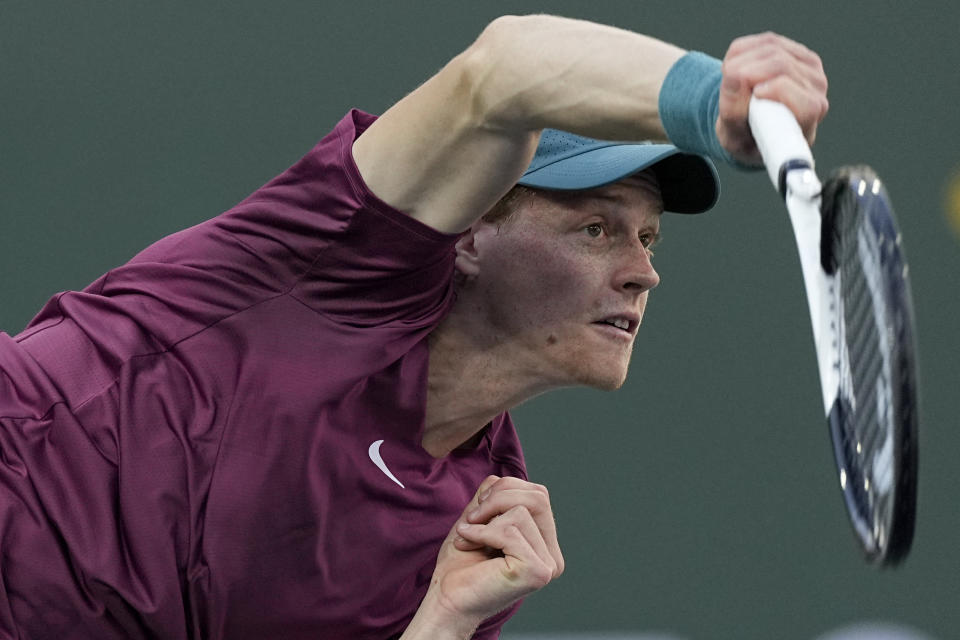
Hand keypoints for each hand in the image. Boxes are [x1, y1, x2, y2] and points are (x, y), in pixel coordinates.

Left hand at [402, 476, 563, 637]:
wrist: (446, 599)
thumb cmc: (461, 563)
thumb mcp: (481, 517)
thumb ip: (497, 495)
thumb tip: (502, 479)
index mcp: (545, 544)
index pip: (539, 494)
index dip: (505, 490)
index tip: (478, 510)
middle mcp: (553, 556)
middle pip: (538, 496)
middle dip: (498, 497)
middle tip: (472, 517)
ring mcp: (548, 565)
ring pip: (523, 511)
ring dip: (486, 520)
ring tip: (469, 537)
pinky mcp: (537, 571)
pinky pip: (510, 530)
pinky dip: (482, 533)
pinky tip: (469, 546)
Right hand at [716, 32, 828, 164]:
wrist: (750, 127)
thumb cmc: (746, 137)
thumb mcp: (733, 137)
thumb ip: (734, 112)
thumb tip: (736, 76)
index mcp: (808, 120)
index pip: (803, 100)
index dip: (776, 91)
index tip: (754, 97)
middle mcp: (816, 89)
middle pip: (780, 65)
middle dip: (747, 73)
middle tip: (732, 91)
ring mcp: (809, 65)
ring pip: (771, 47)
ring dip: (741, 62)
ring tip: (733, 82)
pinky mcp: (796, 50)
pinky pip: (765, 40)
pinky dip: (743, 52)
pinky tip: (739, 68)